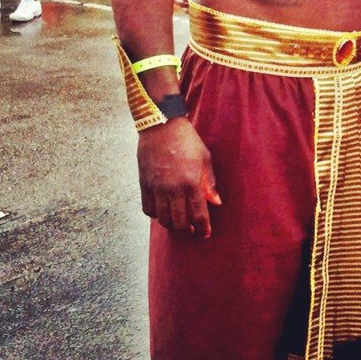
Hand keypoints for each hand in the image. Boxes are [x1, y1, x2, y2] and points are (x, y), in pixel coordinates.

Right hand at [137, 117, 220, 237]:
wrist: (161, 126)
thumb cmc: (187, 140)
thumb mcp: (205, 158)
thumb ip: (210, 183)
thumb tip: (216, 202)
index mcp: (191, 182)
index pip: (198, 215)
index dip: (203, 228)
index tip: (205, 233)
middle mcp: (173, 188)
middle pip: (179, 223)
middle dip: (187, 231)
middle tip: (192, 230)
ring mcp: (156, 188)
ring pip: (163, 219)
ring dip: (172, 225)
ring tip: (179, 223)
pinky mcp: (144, 184)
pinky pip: (148, 209)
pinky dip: (156, 215)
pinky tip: (163, 211)